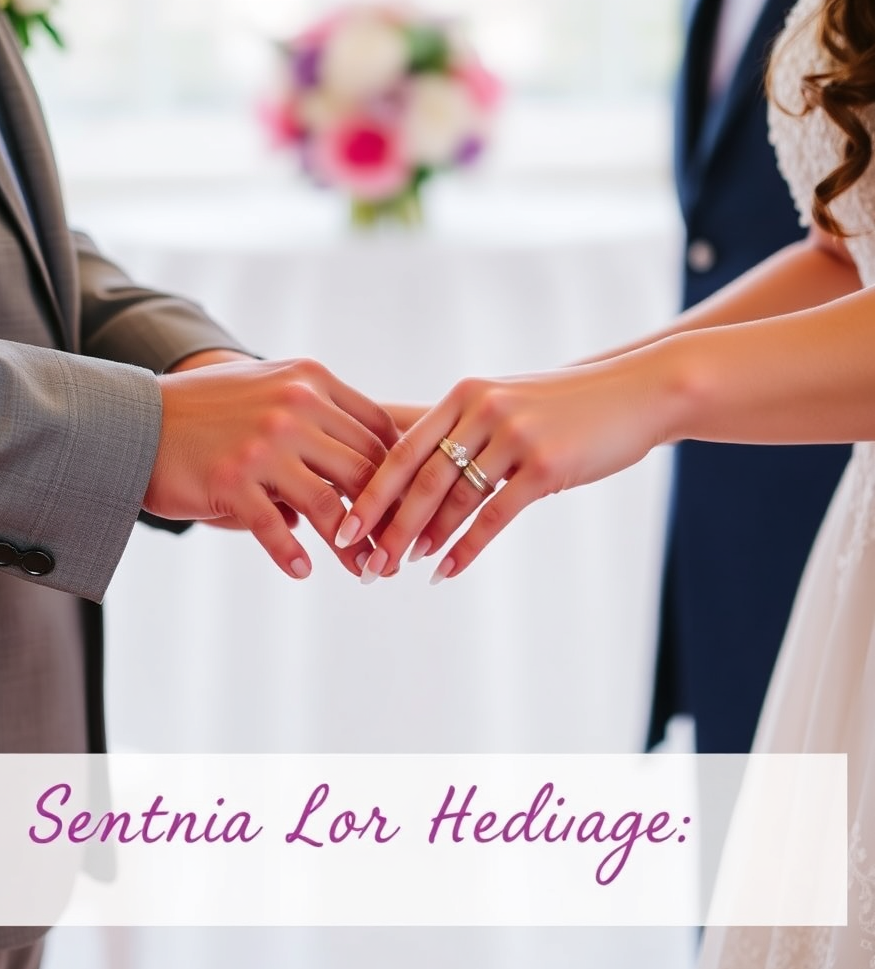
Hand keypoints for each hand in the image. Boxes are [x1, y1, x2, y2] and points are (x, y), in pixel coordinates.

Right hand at [143, 357, 398, 578]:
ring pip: (330, 506)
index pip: (378, 431)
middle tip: (394, 549)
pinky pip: (275, 527)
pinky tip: (302, 571)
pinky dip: (292, 554)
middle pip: (363, 471)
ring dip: (351, 547)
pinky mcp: (232, 480)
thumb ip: (317, 412)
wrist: (136, 418)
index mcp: (311, 381)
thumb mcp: (268, 386)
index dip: (399, 474)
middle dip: (386, 517)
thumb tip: (361, 462)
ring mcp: (263, 445)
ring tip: (363, 570)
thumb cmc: (208, 408)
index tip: (406, 507)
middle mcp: (294, 407)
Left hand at [337, 357, 672, 582]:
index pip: (402, 448)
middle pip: (421, 477)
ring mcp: (515, 436)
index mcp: (464, 397)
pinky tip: (445, 571)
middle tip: (364, 560)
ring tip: (397, 566)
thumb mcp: (503, 405)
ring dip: (424, 538)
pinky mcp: (546, 465)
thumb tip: (407, 473)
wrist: (631, 394)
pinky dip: (466, 547)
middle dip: (388, 524)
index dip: (369, 490)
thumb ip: (458, 431)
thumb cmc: (559, 407)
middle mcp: (483, 410)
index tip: (342, 524)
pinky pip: (495, 515)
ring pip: (455, 498)